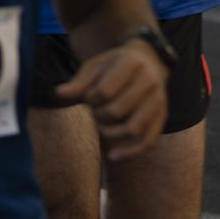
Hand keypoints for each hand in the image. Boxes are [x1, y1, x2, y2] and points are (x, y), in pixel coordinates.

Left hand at [54, 39, 168, 161]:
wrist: (147, 61)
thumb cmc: (114, 66)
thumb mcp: (95, 66)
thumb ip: (79, 82)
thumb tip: (58, 94)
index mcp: (132, 63)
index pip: (105, 91)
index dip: (90, 98)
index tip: (89, 95)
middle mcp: (149, 81)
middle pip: (117, 111)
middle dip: (98, 115)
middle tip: (94, 111)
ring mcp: (158, 100)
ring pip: (133, 129)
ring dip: (110, 133)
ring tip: (102, 127)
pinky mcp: (161, 117)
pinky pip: (148, 141)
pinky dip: (130, 153)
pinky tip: (113, 156)